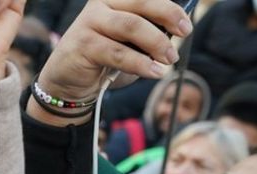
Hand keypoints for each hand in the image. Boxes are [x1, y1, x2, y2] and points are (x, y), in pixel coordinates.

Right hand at [35, 0, 191, 104]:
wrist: (69, 82)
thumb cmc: (104, 59)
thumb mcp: (130, 41)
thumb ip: (148, 30)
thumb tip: (177, 30)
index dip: (170, 7)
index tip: (186, 24)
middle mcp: (100, 3)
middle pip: (142, 2)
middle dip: (168, 16)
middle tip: (184, 34)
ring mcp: (89, 21)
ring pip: (131, 26)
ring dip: (156, 43)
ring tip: (169, 59)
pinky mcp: (83, 44)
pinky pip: (118, 52)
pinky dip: (140, 64)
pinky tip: (154, 72)